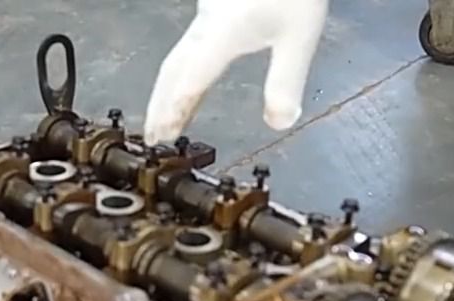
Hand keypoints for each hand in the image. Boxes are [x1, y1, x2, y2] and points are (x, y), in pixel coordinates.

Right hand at [144, 0, 327, 144]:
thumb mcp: (300, 37)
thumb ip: (286, 82)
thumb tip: (279, 123)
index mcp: (222, 33)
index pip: (190, 79)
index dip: (174, 108)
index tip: (163, 134)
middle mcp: (206, 24)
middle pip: (173, 69)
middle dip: (161, 104)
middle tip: (153, 135)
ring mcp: (207, 12)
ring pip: (177, 56)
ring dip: (167, 89)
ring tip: (164, 116)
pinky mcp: (215, 6)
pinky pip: (188, 45)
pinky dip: (181, 70)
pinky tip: (189, 77)